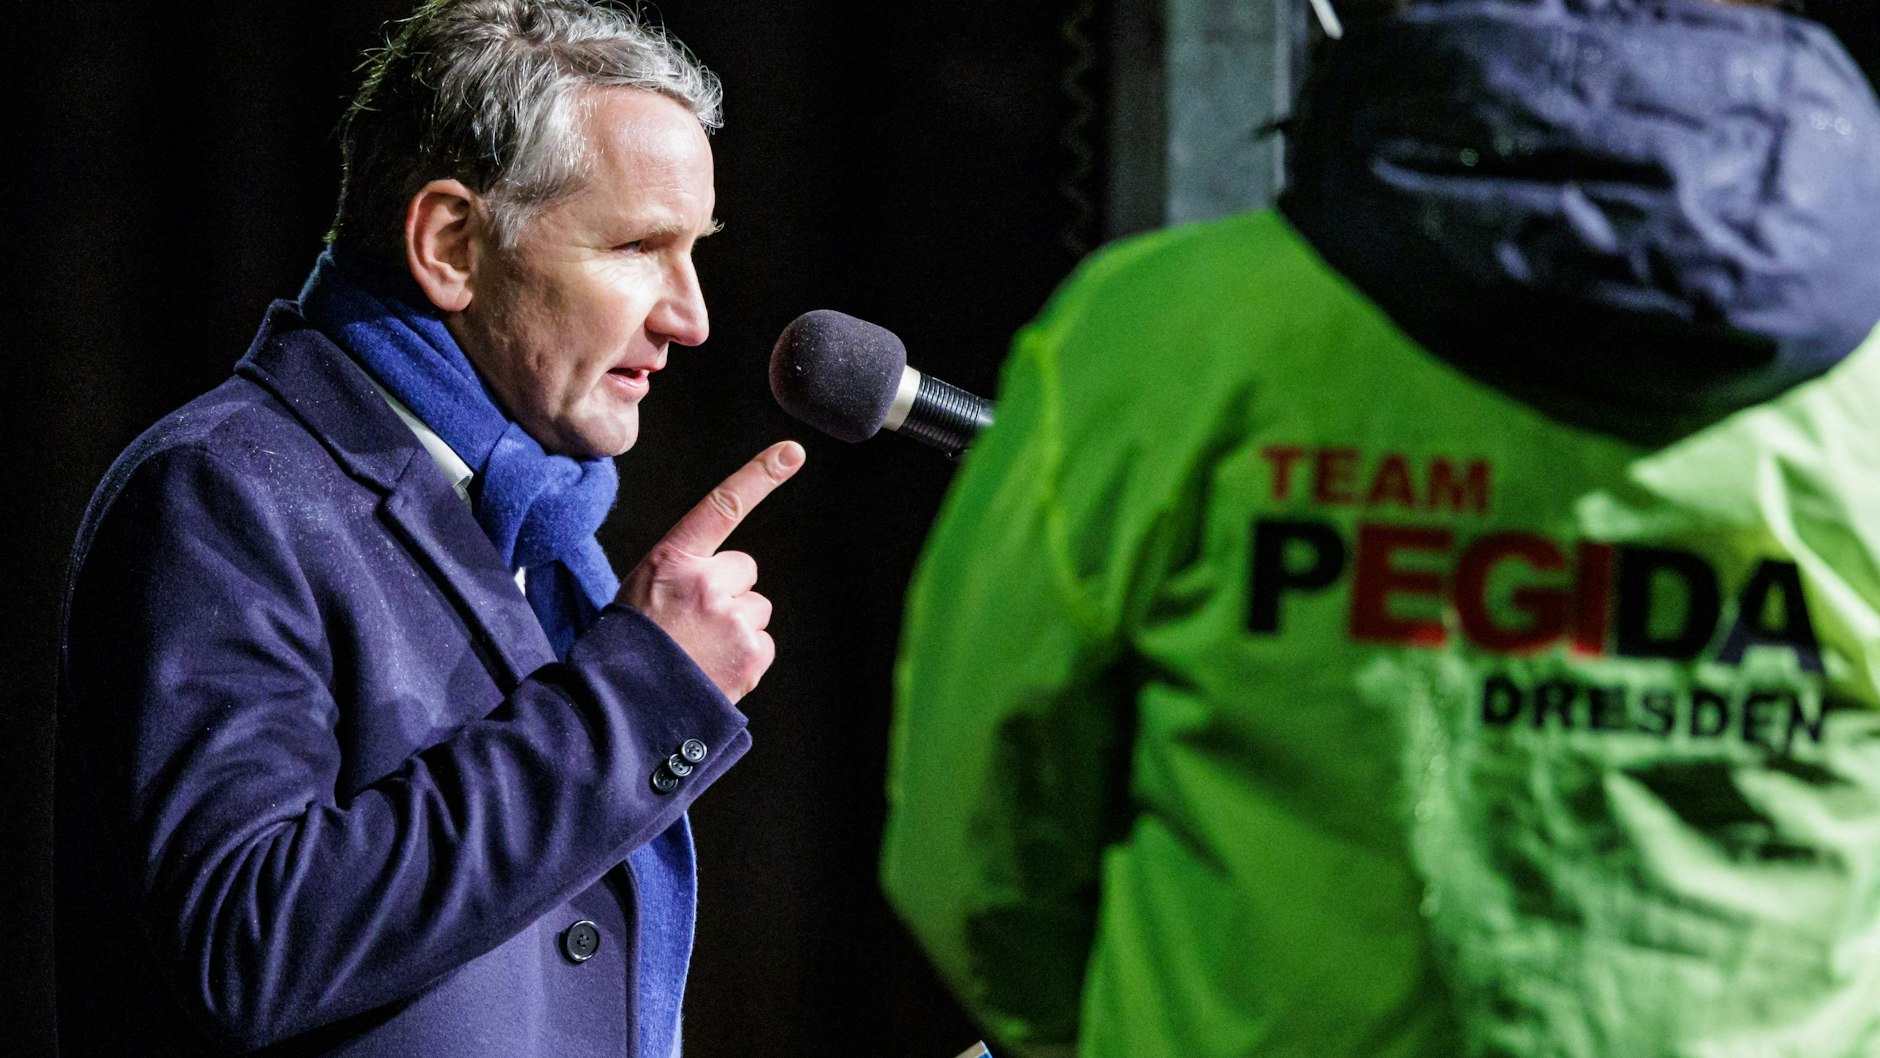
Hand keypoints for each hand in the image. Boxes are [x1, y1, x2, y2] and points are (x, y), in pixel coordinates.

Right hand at [620, 440, 804, 702]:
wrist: (623, 703)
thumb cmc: (632, 642)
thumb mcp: (644, 589)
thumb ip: (685, 572)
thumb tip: (730, 579)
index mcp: (673, 558)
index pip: (722, 506)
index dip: (760, 475)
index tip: (794, 451)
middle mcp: (707, 581)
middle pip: (744, 571)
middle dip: (727, 593)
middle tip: (691, 623)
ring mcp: (732, 618)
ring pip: (755, 608)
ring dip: (736, 626)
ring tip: (698, 649)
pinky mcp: (752, 654)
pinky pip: (763, 643)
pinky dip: (744, 656)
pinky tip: (713, 667)